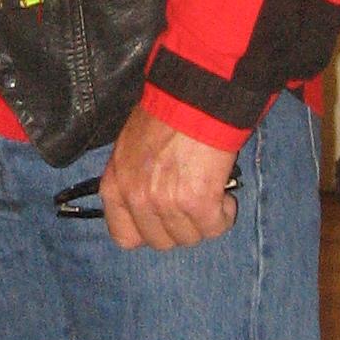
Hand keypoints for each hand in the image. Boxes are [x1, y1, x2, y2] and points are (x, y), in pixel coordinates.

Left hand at [98, 104, 240, 252]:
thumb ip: (133, 180)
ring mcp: (166, 203)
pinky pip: (214, 228)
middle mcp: (137, 199)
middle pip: (161, 241)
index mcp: (115, 186)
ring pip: (190, 237)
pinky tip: (225, 196)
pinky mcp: (198, 202)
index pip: (124, 237)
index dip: (147, 232)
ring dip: (204, 220)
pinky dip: (224, 216)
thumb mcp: (129, 149)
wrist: (192, 98)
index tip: (162, 222)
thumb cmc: (163, 115)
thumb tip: (148, 202)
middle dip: (179, 227)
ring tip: (211, 194)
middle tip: (192, 204)